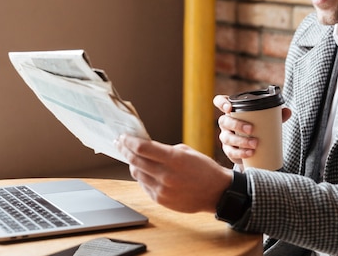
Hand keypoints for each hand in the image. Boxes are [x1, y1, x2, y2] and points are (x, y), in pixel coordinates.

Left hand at [116, 135, 230, 212]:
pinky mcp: (161, 200)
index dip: (129, 141)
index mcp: (174, 159)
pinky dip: (141, 176)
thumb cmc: (203, 169)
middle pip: (135, 161)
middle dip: (125, 150)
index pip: (142, 148)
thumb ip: (164, 150)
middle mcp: (166, 175)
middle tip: (120, 144)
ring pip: (137, 174)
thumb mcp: (186, 152)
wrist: (216, 192)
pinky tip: (144, 170)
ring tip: (132, 157)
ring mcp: (162, 189)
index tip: (123, 136)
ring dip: (132, 164)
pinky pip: (144, 185)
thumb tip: (144, 148)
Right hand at [214, 94, 291, 166]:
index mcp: (232, 111)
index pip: (219, 102)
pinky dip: (240, 153)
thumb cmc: (258, 128)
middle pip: (224, 121)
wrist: (254, 148)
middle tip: (251, 129)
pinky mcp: (228, 150)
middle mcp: (225, 123)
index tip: (229, 108)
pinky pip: (231, 151)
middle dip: (237, 125)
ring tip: (255, 144)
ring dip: (241, 141)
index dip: (221, 103)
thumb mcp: (266, 120)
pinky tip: (250, 153)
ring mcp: (225, 136)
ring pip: (227, 137)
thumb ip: (276, 115)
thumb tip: (288, 111)